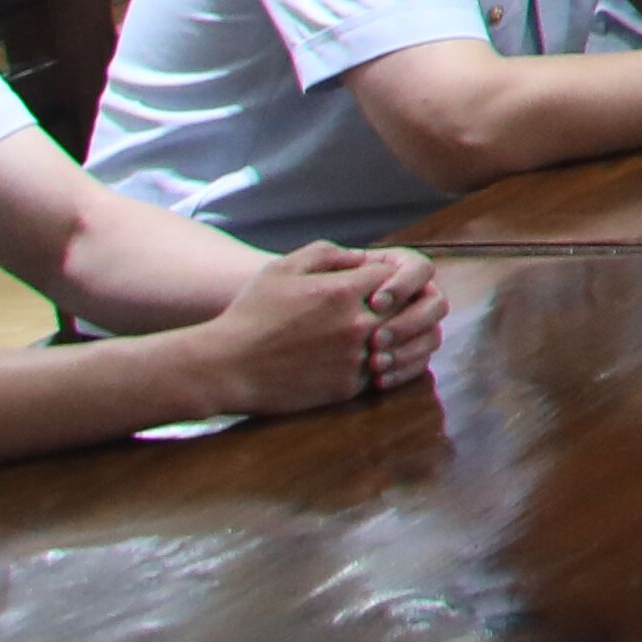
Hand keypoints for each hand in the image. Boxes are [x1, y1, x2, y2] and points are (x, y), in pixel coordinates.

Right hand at [186, 239, 442, 416]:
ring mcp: (354, 358)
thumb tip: (364, 258)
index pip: (398, 274)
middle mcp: (356, 324)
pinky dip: (389, 365)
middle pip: (415, 308)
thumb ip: (328, 254)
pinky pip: (386, 374)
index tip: (388, 282)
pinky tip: (381, 358)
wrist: (226, 367)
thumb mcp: (283, 269)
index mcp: (343, 291)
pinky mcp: (348, 387)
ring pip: (408, 344)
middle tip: (408, 306)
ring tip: (399, 332)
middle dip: (414, 303)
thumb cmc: (251, 314)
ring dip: (409, 336)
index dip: (396, 275)